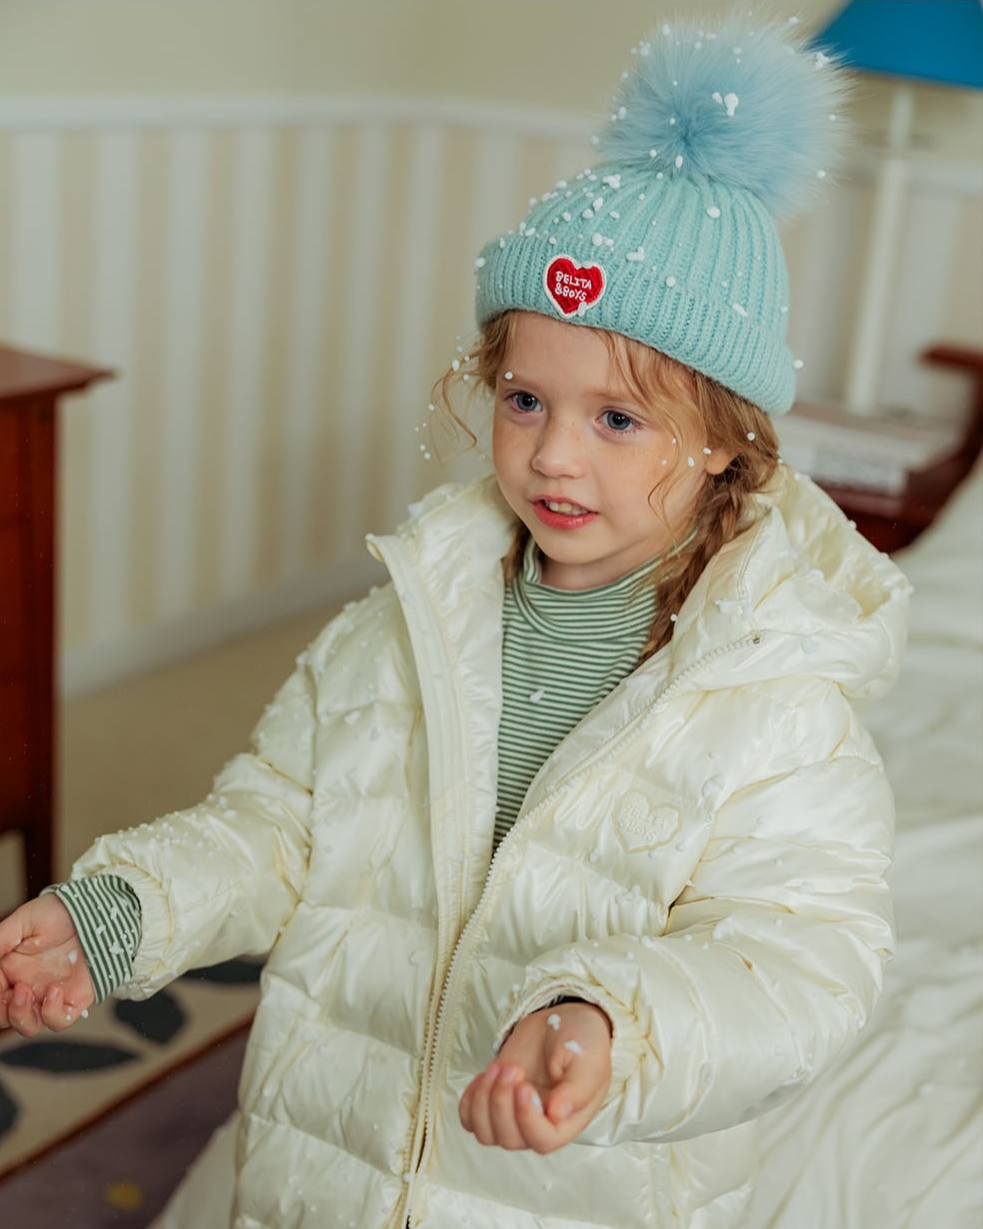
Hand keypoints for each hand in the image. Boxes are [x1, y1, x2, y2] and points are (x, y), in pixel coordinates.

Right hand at [0, 895, 95, 1035]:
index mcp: (10, 970)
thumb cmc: (58, 912)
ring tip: (24, 992)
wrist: (96, 910)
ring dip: (20, 1016)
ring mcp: (49, 995)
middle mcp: (27, 986)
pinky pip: (59, 1021)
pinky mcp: (74, 999)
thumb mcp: (23, 922)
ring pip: (28, 1026)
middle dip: (2, 1010)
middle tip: (13, 990)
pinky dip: (52, 1014)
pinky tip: (54, 990)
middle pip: (4, 1016)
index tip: (0, 980)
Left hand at [459, 999, 611, 1153]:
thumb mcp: (588, 1062)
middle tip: (514, 1067)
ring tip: (499, 1066)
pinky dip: (470, 1098)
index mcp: (565, 1122)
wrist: (563, 1022)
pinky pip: (469, 1117)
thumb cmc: (582, 1043)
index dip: (527, 1120)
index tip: (525, 1087)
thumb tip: (557, 1115)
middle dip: (503, 1102)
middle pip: (509, 1138)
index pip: (542, 1141)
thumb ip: (576, 1089)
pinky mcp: (494, 1100)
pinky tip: (486, 1074)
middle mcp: (538, 1125)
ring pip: (485, 1132)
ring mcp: (513, 1115)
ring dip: (484, 1100)